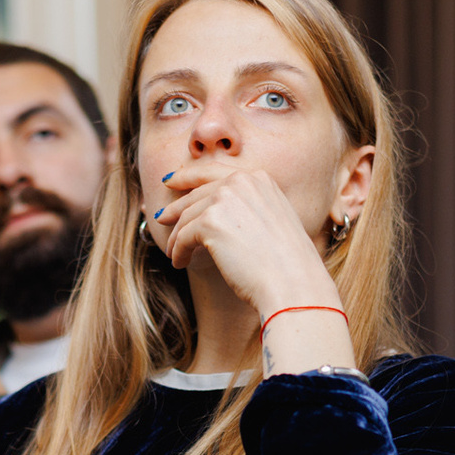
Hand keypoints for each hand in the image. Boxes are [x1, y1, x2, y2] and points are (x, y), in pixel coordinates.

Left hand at [150, 163, 340, 318]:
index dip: (187, 176)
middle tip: (161, 219)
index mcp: (259, 178)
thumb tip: (213, 213)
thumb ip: (248, 208)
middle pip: (196, 194)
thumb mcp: (273, 222)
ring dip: (176, 237)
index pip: (214, 171)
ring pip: (187, 217)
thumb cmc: (286, 264)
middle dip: (176, 208)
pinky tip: (179, 262)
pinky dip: (178, 251)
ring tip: (173, 252)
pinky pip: (183, 236)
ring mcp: (225, 198)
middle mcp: (242, 181)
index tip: (169, 181)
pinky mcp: (210, 221)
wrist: (292, 283)